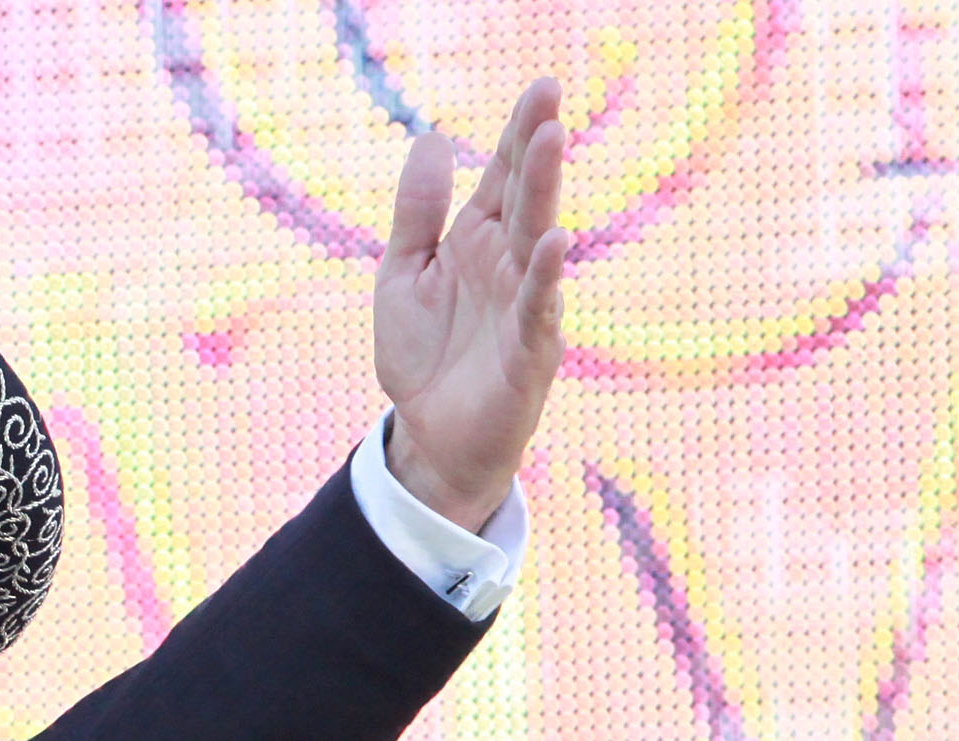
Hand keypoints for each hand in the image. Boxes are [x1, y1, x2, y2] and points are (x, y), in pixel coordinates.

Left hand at [375, 80, 570, 531]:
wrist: (429, 438)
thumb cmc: (424, 356)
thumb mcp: (403, 276)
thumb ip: (416, 213)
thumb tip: (431, 138)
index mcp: (478, 242)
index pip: (502, 177)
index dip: (518, 133)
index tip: (540, 86)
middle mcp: (509, 265)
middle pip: (524, 196)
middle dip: (536, 147)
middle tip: (549, 96)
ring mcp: (525, 305)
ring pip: (537, 239)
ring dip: (544, 191)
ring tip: (551, 140)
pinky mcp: (529, 351)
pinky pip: (538, 307)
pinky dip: (546, 275)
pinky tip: (555, 240)